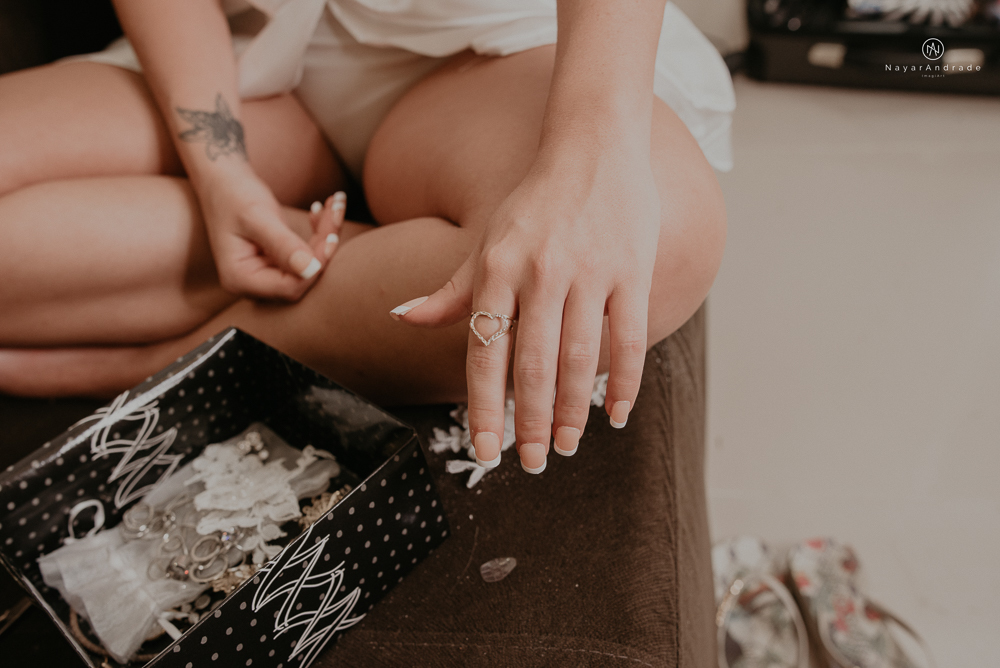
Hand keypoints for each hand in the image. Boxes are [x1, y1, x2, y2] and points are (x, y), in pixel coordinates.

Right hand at [196, 166, 344, 300]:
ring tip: (334, 204)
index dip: (314, 266)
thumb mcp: (257, 217)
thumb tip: (310, 269)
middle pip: (302, 278)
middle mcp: (252, 284)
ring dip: (325, 235)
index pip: (289, 286)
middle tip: (335, 210)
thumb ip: (282, 244)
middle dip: (324, 247)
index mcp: (240, 279)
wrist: (222, 180)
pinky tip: (320, 210)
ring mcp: (265, 275)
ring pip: (309, 266)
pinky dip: (318, 234)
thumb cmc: (233, 194)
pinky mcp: (276, 263)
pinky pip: (306, 256)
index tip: (330, 236)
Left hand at [391, 139, 660, 472]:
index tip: (486, 451)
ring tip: (565, 447)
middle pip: (533, 365)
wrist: (593, 146)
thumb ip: (451, 289)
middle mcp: (541, 273)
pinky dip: (625, 382)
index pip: (485, 353)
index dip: (483, 408)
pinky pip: (628, 337)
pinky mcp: (632, 271)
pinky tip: (617, 415)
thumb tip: (402, 319)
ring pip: (580, 358)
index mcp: (498, 269)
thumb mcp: (486, 241)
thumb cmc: (534, 202)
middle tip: (530, 463)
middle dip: (529, 422)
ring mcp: (590, 272)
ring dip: (572, 411)